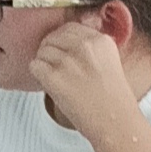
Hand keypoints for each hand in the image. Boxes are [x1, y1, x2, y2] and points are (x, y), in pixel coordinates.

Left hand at [29, 20, 142, 143]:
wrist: (115, 123)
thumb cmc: (112, 100)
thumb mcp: (109, 62)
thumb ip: (92, 47)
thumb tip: (69, 39)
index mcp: (100, 40)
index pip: (69, 28)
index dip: (61, 41)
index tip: (62, 53)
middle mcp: (84, 46)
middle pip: (53, 37)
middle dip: (50, 50)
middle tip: (54, 67)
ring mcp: (68, 61)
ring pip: (42, 51)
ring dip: (44, 64)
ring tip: (54, 79)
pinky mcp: (55, 78)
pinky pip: (35, 66)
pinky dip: (38, 75)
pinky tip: (48, 84)